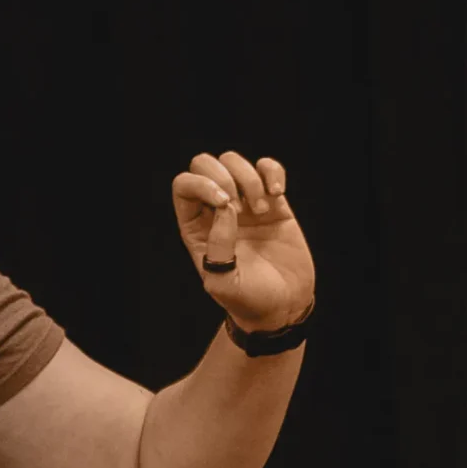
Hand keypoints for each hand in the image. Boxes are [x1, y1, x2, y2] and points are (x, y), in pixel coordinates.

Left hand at [171, 151, 316, 331]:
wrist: (283, 305)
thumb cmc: (247, 299)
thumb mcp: (223, 282)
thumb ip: (218, 246)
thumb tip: (225, 208)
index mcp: (195, 227)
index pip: (184, 186)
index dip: (201, 184)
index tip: (226, 205)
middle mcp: (215, 210)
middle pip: (204, 164)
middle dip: (223, 176)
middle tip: (242, 207)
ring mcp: (244, 203)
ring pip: (233, 161)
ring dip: (249, 178)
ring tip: (262, 209)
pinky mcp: (274, 203)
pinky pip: (267, 168)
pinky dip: (272, 171)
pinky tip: (278, 194)